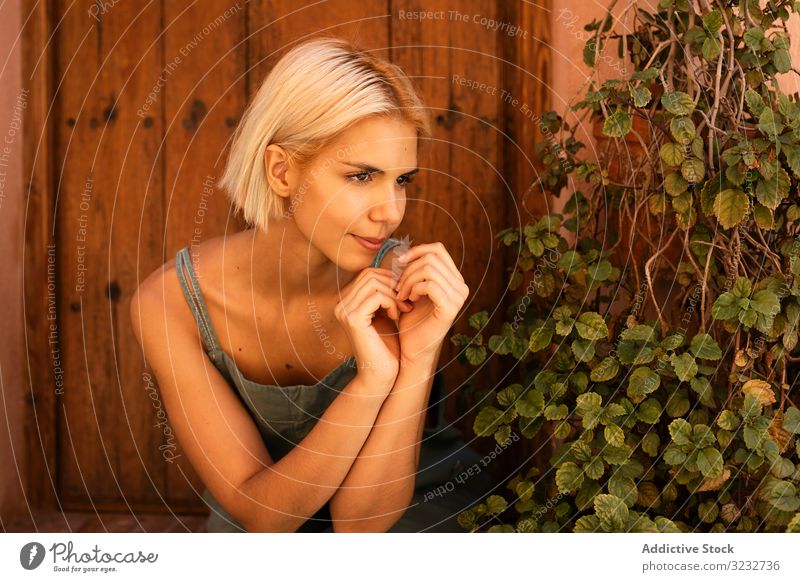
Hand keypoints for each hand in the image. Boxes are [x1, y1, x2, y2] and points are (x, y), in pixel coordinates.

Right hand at [334, 267, 405, 389]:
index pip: (368, 274)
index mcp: (346, 301)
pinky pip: (376, 295)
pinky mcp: (353, 318)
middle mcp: (340, 304)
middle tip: (406, 301)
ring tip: (403, 309)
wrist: (382, 374)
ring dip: (394, 294)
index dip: (390, 279)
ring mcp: (344, 311)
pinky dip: (391, 303)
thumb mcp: (385, 313)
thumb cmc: (387, 346)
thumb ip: (385, 293)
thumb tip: (397, 270)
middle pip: (369, 274)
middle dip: (393, 284)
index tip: (404, 296)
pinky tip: (395, 316)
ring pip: (373, 282)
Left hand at [392, 242, 469, 362]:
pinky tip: (408, 300)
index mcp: (454, 279)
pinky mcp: (450, 309)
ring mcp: (458, 298)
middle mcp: (461, 287)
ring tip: (401, 294)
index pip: (437, 249)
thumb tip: (405, 249)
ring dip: (408, 279)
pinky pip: (430, 284)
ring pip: (429, 269)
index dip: (416, 250)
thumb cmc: (409, 320)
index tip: (398, 263)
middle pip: (431, 257)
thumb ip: (414, 269)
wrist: (411, 349)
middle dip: (408, 269)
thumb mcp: (412, 289)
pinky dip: (414, 288)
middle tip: (397, 286)